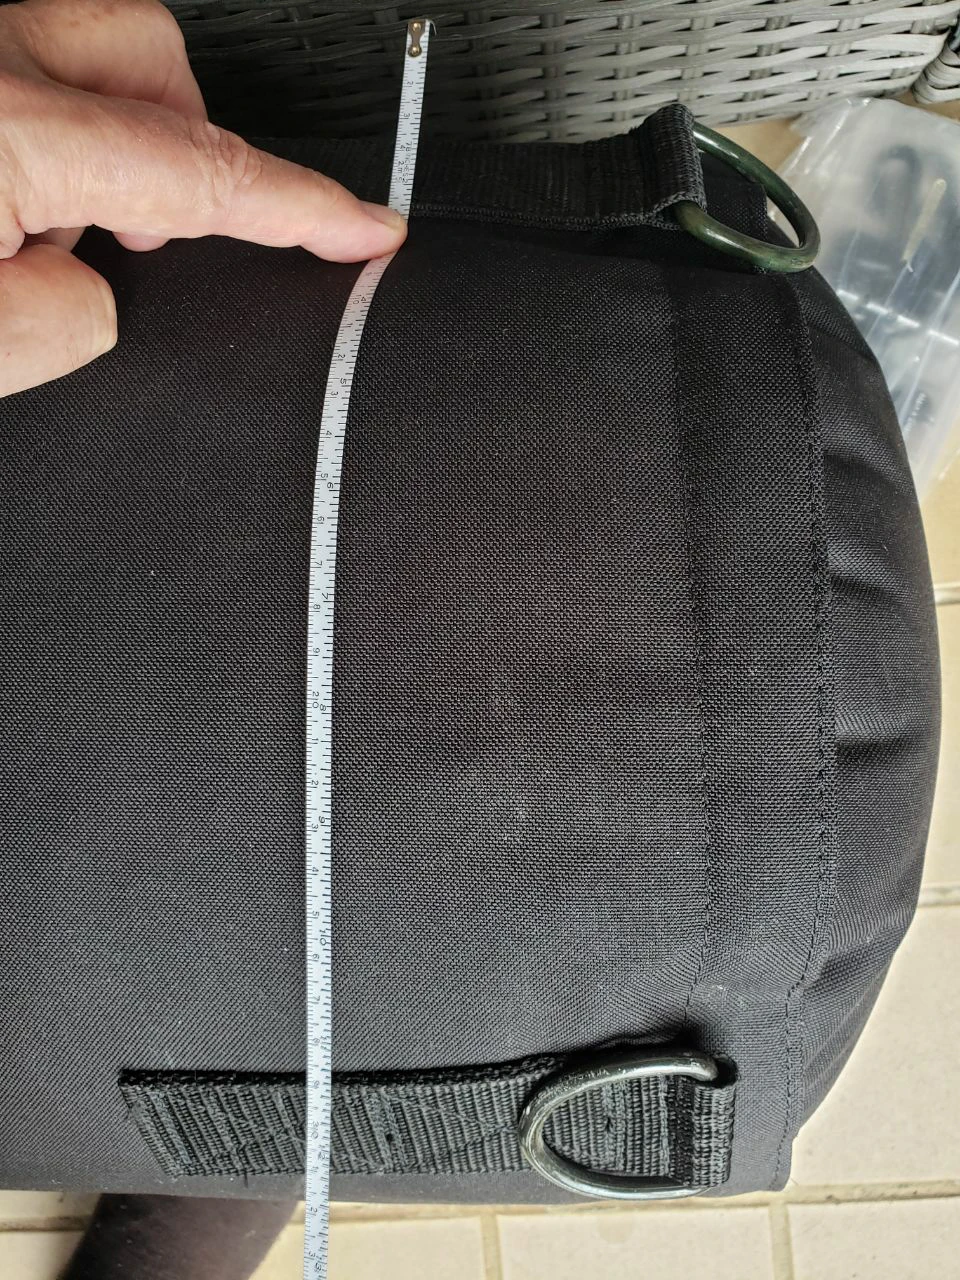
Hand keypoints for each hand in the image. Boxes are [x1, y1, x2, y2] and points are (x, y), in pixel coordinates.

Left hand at [0, 0, 407, 396]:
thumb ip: (64, 325)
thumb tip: (96, 291)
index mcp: (3, 131)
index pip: (200, 169)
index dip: (303, 205)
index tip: (365, 227)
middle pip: (143, 50)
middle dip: (184, 129)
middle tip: (162, 228)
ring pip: (70, 55)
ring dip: (92, 144)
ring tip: (51, 238)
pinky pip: (15, 77)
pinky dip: (32, 140)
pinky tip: (0, 214)